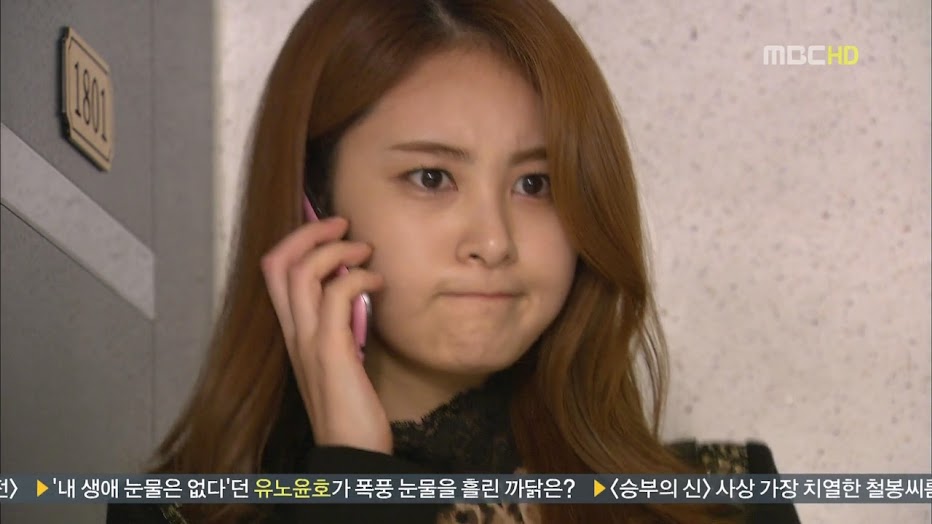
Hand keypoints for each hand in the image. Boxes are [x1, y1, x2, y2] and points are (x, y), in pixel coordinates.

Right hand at [260, 216, 390, 453]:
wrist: (350, 453)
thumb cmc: (351, 408)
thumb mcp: (341, 358)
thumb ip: (340, 325)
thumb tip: (357, 289)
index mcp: (293, 333)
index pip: (273, 273)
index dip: (297, 242)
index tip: (332, 232)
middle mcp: (292, 333)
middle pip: (277, 263)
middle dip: (308, 232)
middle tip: (342, 224)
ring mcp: (307, 341)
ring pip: (300, 272)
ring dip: (335, 249)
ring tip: (364, 250)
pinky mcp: (330, 351)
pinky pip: (337, 295)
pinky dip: (358, 277)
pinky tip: (378, 283)